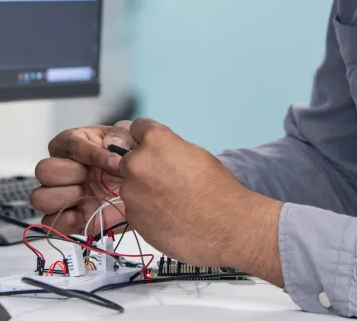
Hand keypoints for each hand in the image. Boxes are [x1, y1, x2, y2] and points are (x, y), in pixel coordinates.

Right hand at [30, 122, 134, 235]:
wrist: (144, 191)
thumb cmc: (131, 163)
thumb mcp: (130, 142)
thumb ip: (121, 137)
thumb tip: (110, 144)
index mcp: (75, 145)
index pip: (69, 144)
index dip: (90, 153)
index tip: (115, 161)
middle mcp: (64, 170)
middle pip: (44, 170)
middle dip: (70, 174)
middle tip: (92, 178)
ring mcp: (64, 195)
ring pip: (40, 197)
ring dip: (65, 197)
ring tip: (89, 196)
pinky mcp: (70, 219)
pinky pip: (50, 224)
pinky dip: (64, 221)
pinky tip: (85, 214)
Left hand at [119, 118, 284, 285]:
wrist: (226, 228)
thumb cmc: (218, 188)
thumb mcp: (196, 155)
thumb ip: (170, 150)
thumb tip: (159, 155)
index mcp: (155, 141)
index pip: (137, 128)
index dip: (146, 139)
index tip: (153, 149)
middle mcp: (137, 163)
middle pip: (129, 160)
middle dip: (143, 168)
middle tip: (165, 182)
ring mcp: (131, 191)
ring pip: (131, 187)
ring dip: (143, 192)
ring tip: (169, 205)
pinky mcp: (132, 217)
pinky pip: (135, 209)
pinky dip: (146, 212)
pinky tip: (167, 219)